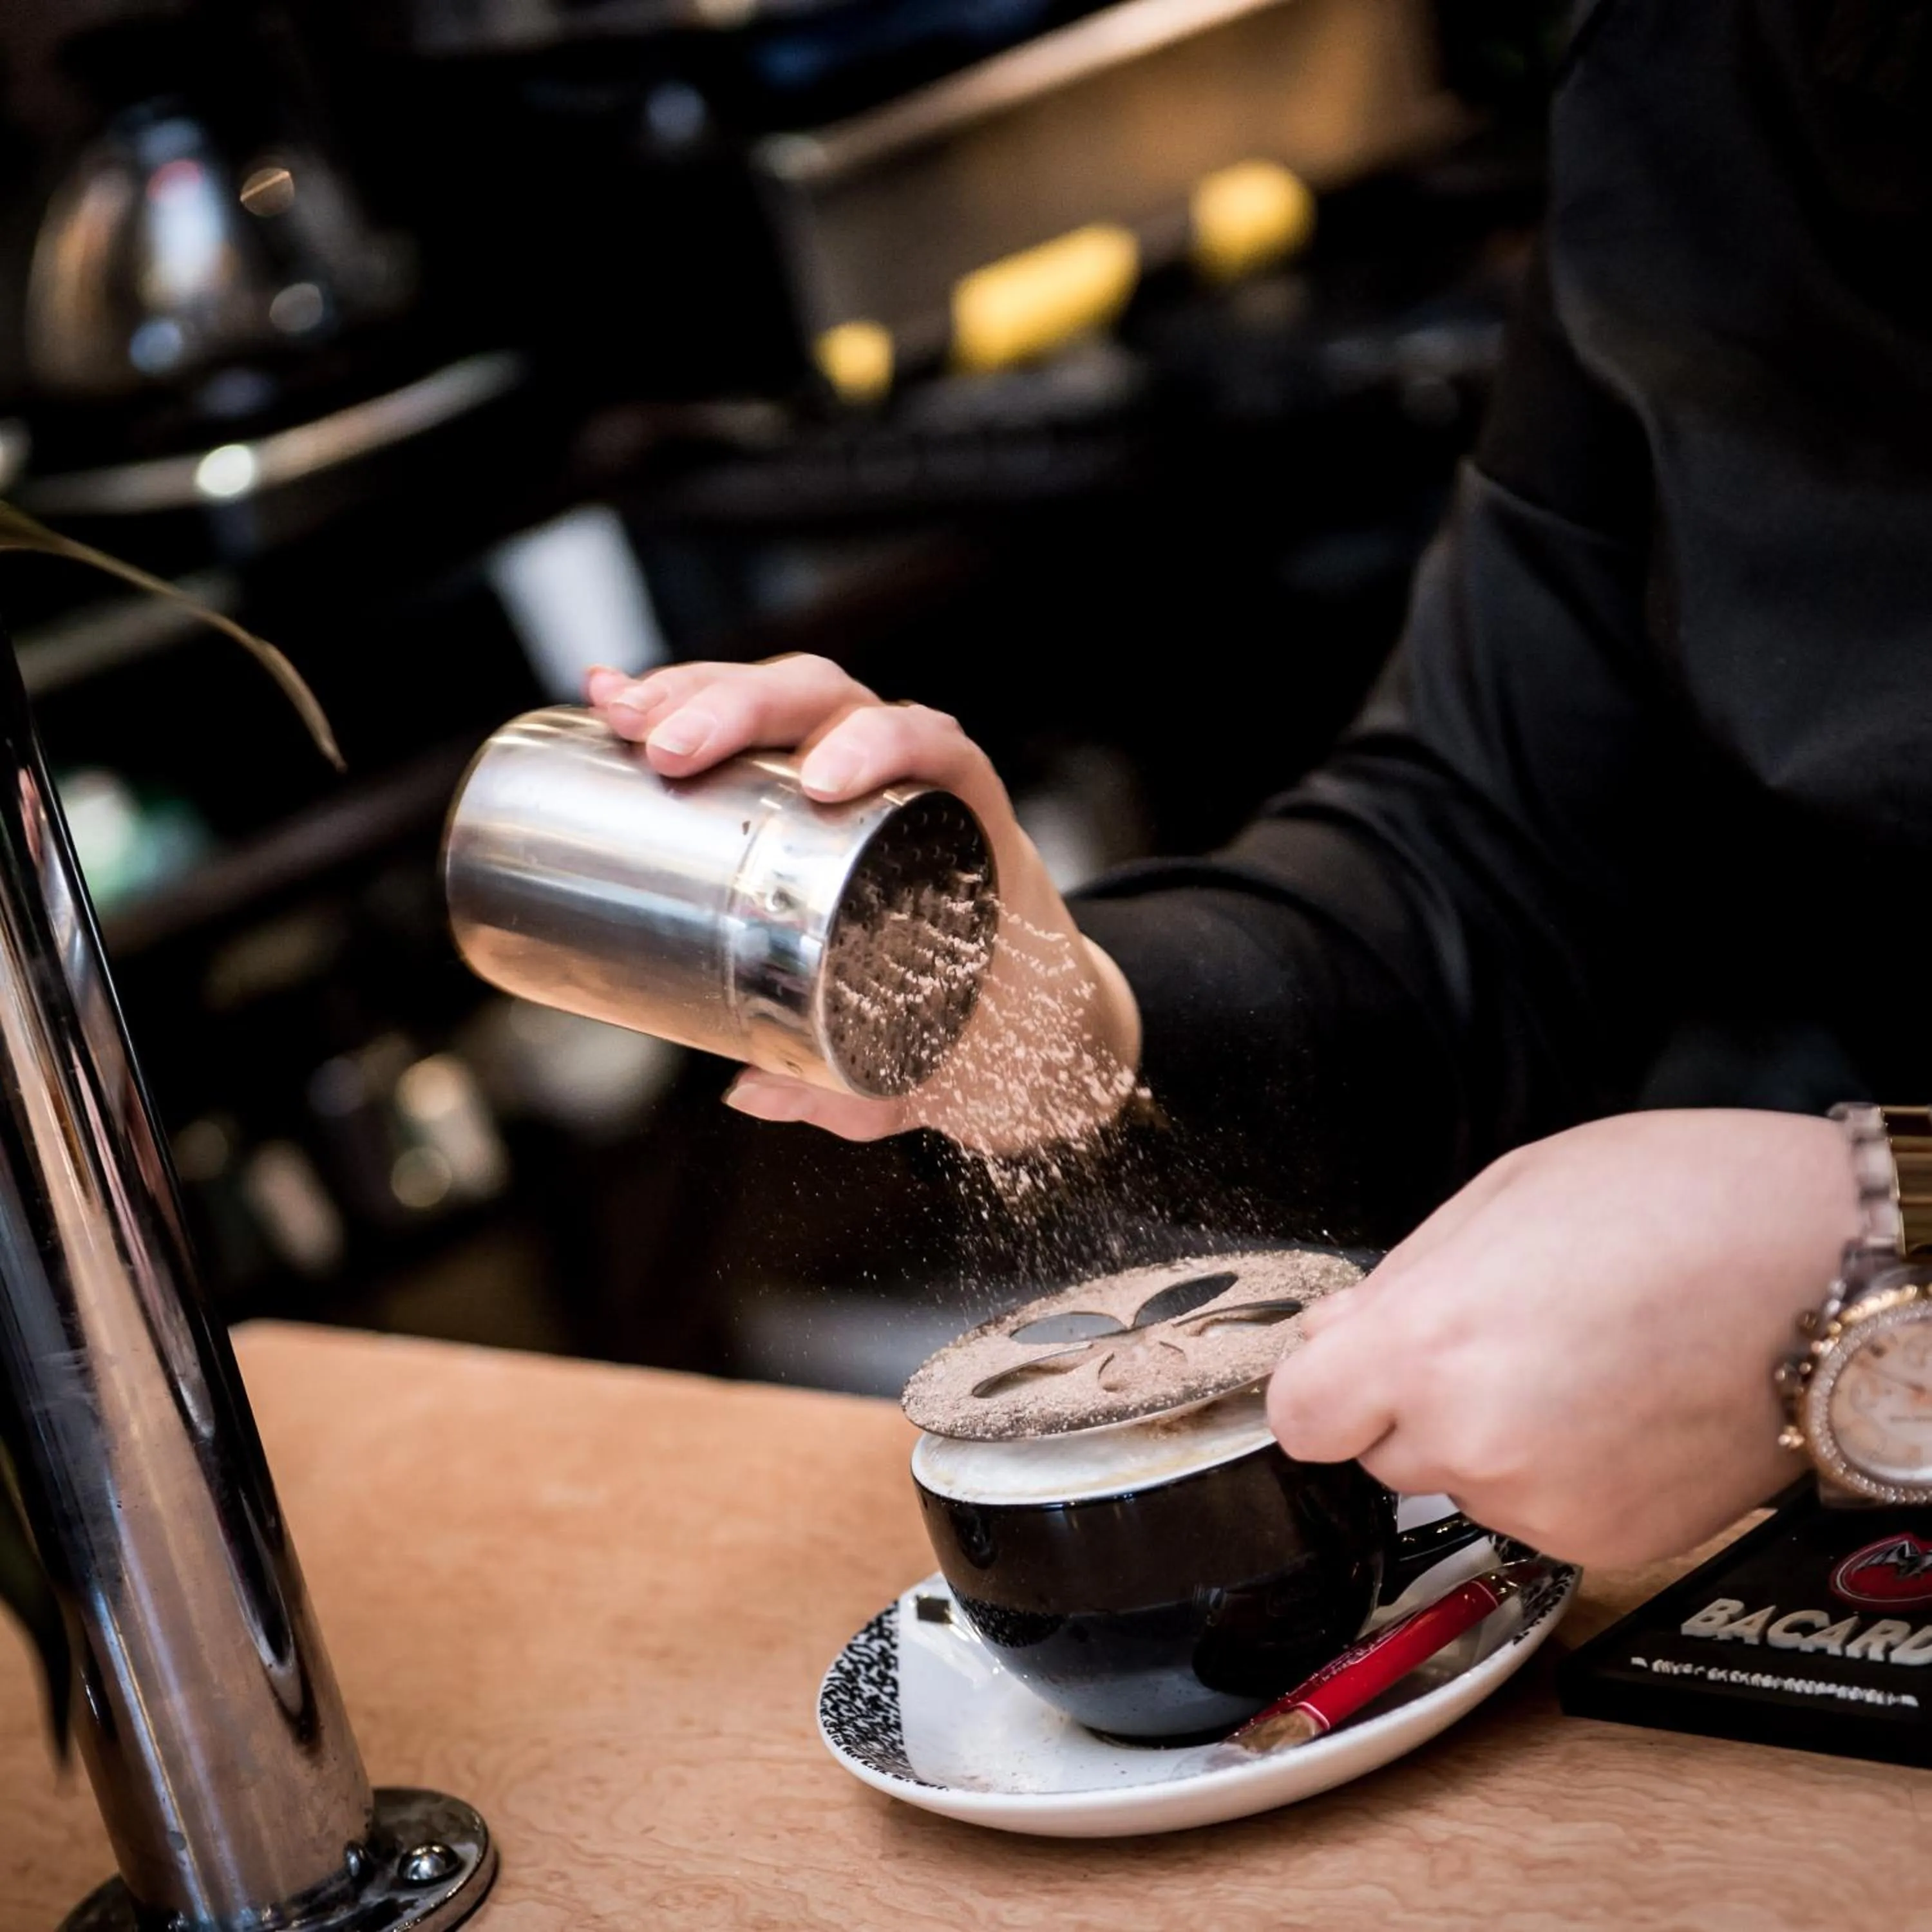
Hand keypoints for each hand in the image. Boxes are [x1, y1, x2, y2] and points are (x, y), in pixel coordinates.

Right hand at [584, 657, 1140, 1150]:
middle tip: (668, 747)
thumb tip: (750, 1089)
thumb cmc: (1001, 1041)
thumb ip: (856, 1095)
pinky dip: (687, 708)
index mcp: (975, 840)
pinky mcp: (807, 797)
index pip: (940, 747)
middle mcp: (916, 789)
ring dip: (701, 693)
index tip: (818, 779)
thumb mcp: (935, 1077)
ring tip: (621, 714)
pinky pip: (754, 737)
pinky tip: (612, 707)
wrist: (1032, 1029)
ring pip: (788, 705)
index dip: (882, 741)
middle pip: (836, 704)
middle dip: (746, 706)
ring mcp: (859, 783)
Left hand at [1267, 1110, 1862, 1567]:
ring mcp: (1544, 1505)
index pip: (1300, 1416)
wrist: (1831, 1268)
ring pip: (1461, 1480)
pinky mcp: (1606, 1544)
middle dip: (1416, 1399)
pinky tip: (1615, 1405)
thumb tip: (1332, 1337)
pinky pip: (1534, 1512)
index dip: (1323, 1384)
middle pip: (1381, 1450)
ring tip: (1577, 1360)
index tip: (1345, 1368)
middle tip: (1502, 1333)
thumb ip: (1400, 1283)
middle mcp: (1476, 1443)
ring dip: (1491, 1435)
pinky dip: (1557, 1470)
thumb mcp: (1501, 1198)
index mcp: (1428, 1347)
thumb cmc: (1682, 1205)